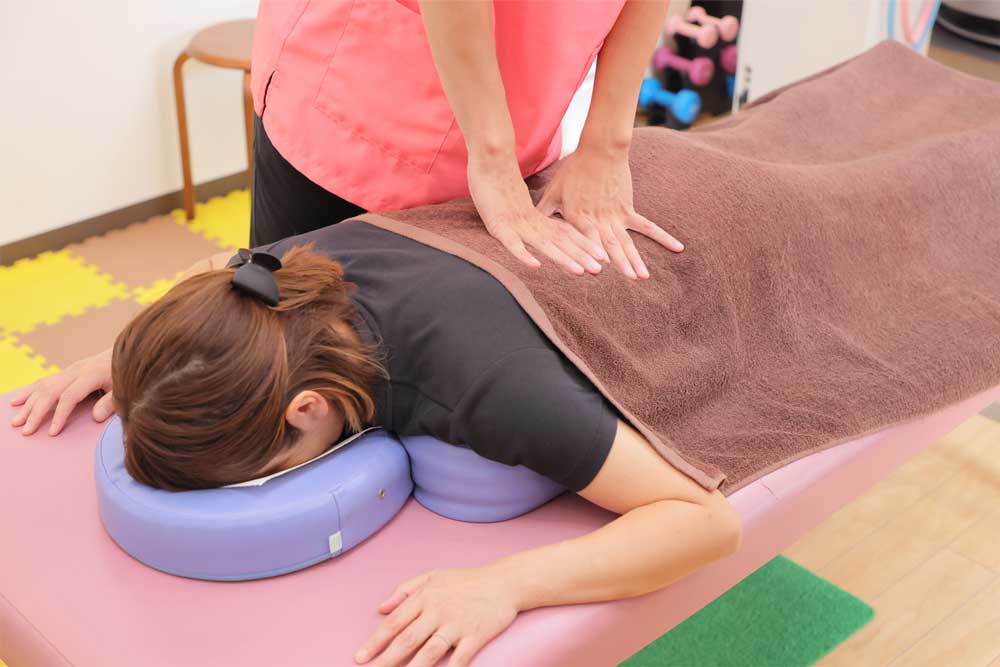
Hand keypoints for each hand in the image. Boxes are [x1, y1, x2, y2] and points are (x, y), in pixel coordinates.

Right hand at [9, 348, 114, 435]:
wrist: (124, 352)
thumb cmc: (124, 373)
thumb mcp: (123, 388)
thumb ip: (111, 402)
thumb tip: (96, 417)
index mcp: (90, 375)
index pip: (70, 396)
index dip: (60, 414)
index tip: (52, 432)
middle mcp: (75, 372)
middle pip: (50, 392)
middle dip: (36, 412)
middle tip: (26, 430)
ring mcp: (68, 371)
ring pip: (42, 386)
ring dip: (28, 404)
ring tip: (15, 421)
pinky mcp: (65, 372)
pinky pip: (42, 381)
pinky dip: (28, 391)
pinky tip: (15, 401)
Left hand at [355, 564, 520, 666]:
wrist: (504, 582)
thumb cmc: (467, 580)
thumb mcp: (433, 576)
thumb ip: (405, 590)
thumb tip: (381, 608)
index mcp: (425, 597)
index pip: (394, 622)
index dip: (376, 641)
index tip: (361, 657)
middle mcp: (438, 611)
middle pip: (406, 640)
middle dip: (386, 660)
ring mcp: (457, 624)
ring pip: (429, 652)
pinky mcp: (475, 636)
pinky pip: (459, 659)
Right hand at [467, 150, 608, 275]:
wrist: (491, 157)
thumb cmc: (502, 180)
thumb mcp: (520, 203)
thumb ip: (533, 216)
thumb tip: (545, 225)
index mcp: (538, 218)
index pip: (566, 233)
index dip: (584, 245)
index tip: (603, 257)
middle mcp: (532, 222)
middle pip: (560, 241)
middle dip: (580, 256)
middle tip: (600, 269)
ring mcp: (516, 223)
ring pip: (544, 244)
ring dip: (562, 258)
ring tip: (579, 272)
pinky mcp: (498, 225)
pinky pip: (512, 243)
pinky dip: (523, 255)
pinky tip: (535, 266)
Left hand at [537, 145, 683, 279]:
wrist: (600, 150)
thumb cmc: (573, 171)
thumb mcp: (553, 192)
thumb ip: (543, 211)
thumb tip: (526, 224)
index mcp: (579, 218)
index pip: (584, 240)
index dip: (590, 255)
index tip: (596, 272)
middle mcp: (599, 220)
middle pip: (610, 244)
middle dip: (620, 263)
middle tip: (629, 281)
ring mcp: (616, 216)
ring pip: (627, 241)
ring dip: (636, 258)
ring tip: (643, 277)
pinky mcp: (629, 209)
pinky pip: (647, 227)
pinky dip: (662, 238)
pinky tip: (677, 248)